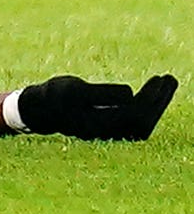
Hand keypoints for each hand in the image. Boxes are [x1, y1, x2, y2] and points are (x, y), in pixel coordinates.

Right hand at [14, 74, 176, 140]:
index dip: (150, 98)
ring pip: (143, 124)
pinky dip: (149, 108)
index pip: (133, 113)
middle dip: (159, 100)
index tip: (160, 78)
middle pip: (143, 122)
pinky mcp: (114, 131)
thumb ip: (102, 93)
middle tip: (170, 78)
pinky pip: (138, 123)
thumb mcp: (75, 90)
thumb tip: (130, 94)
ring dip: (157, 104)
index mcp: (97, 124)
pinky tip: (154, 95)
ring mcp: (112, 134)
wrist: (43, 110)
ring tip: (167, 83)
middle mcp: (108, 134)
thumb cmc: (57, 95)